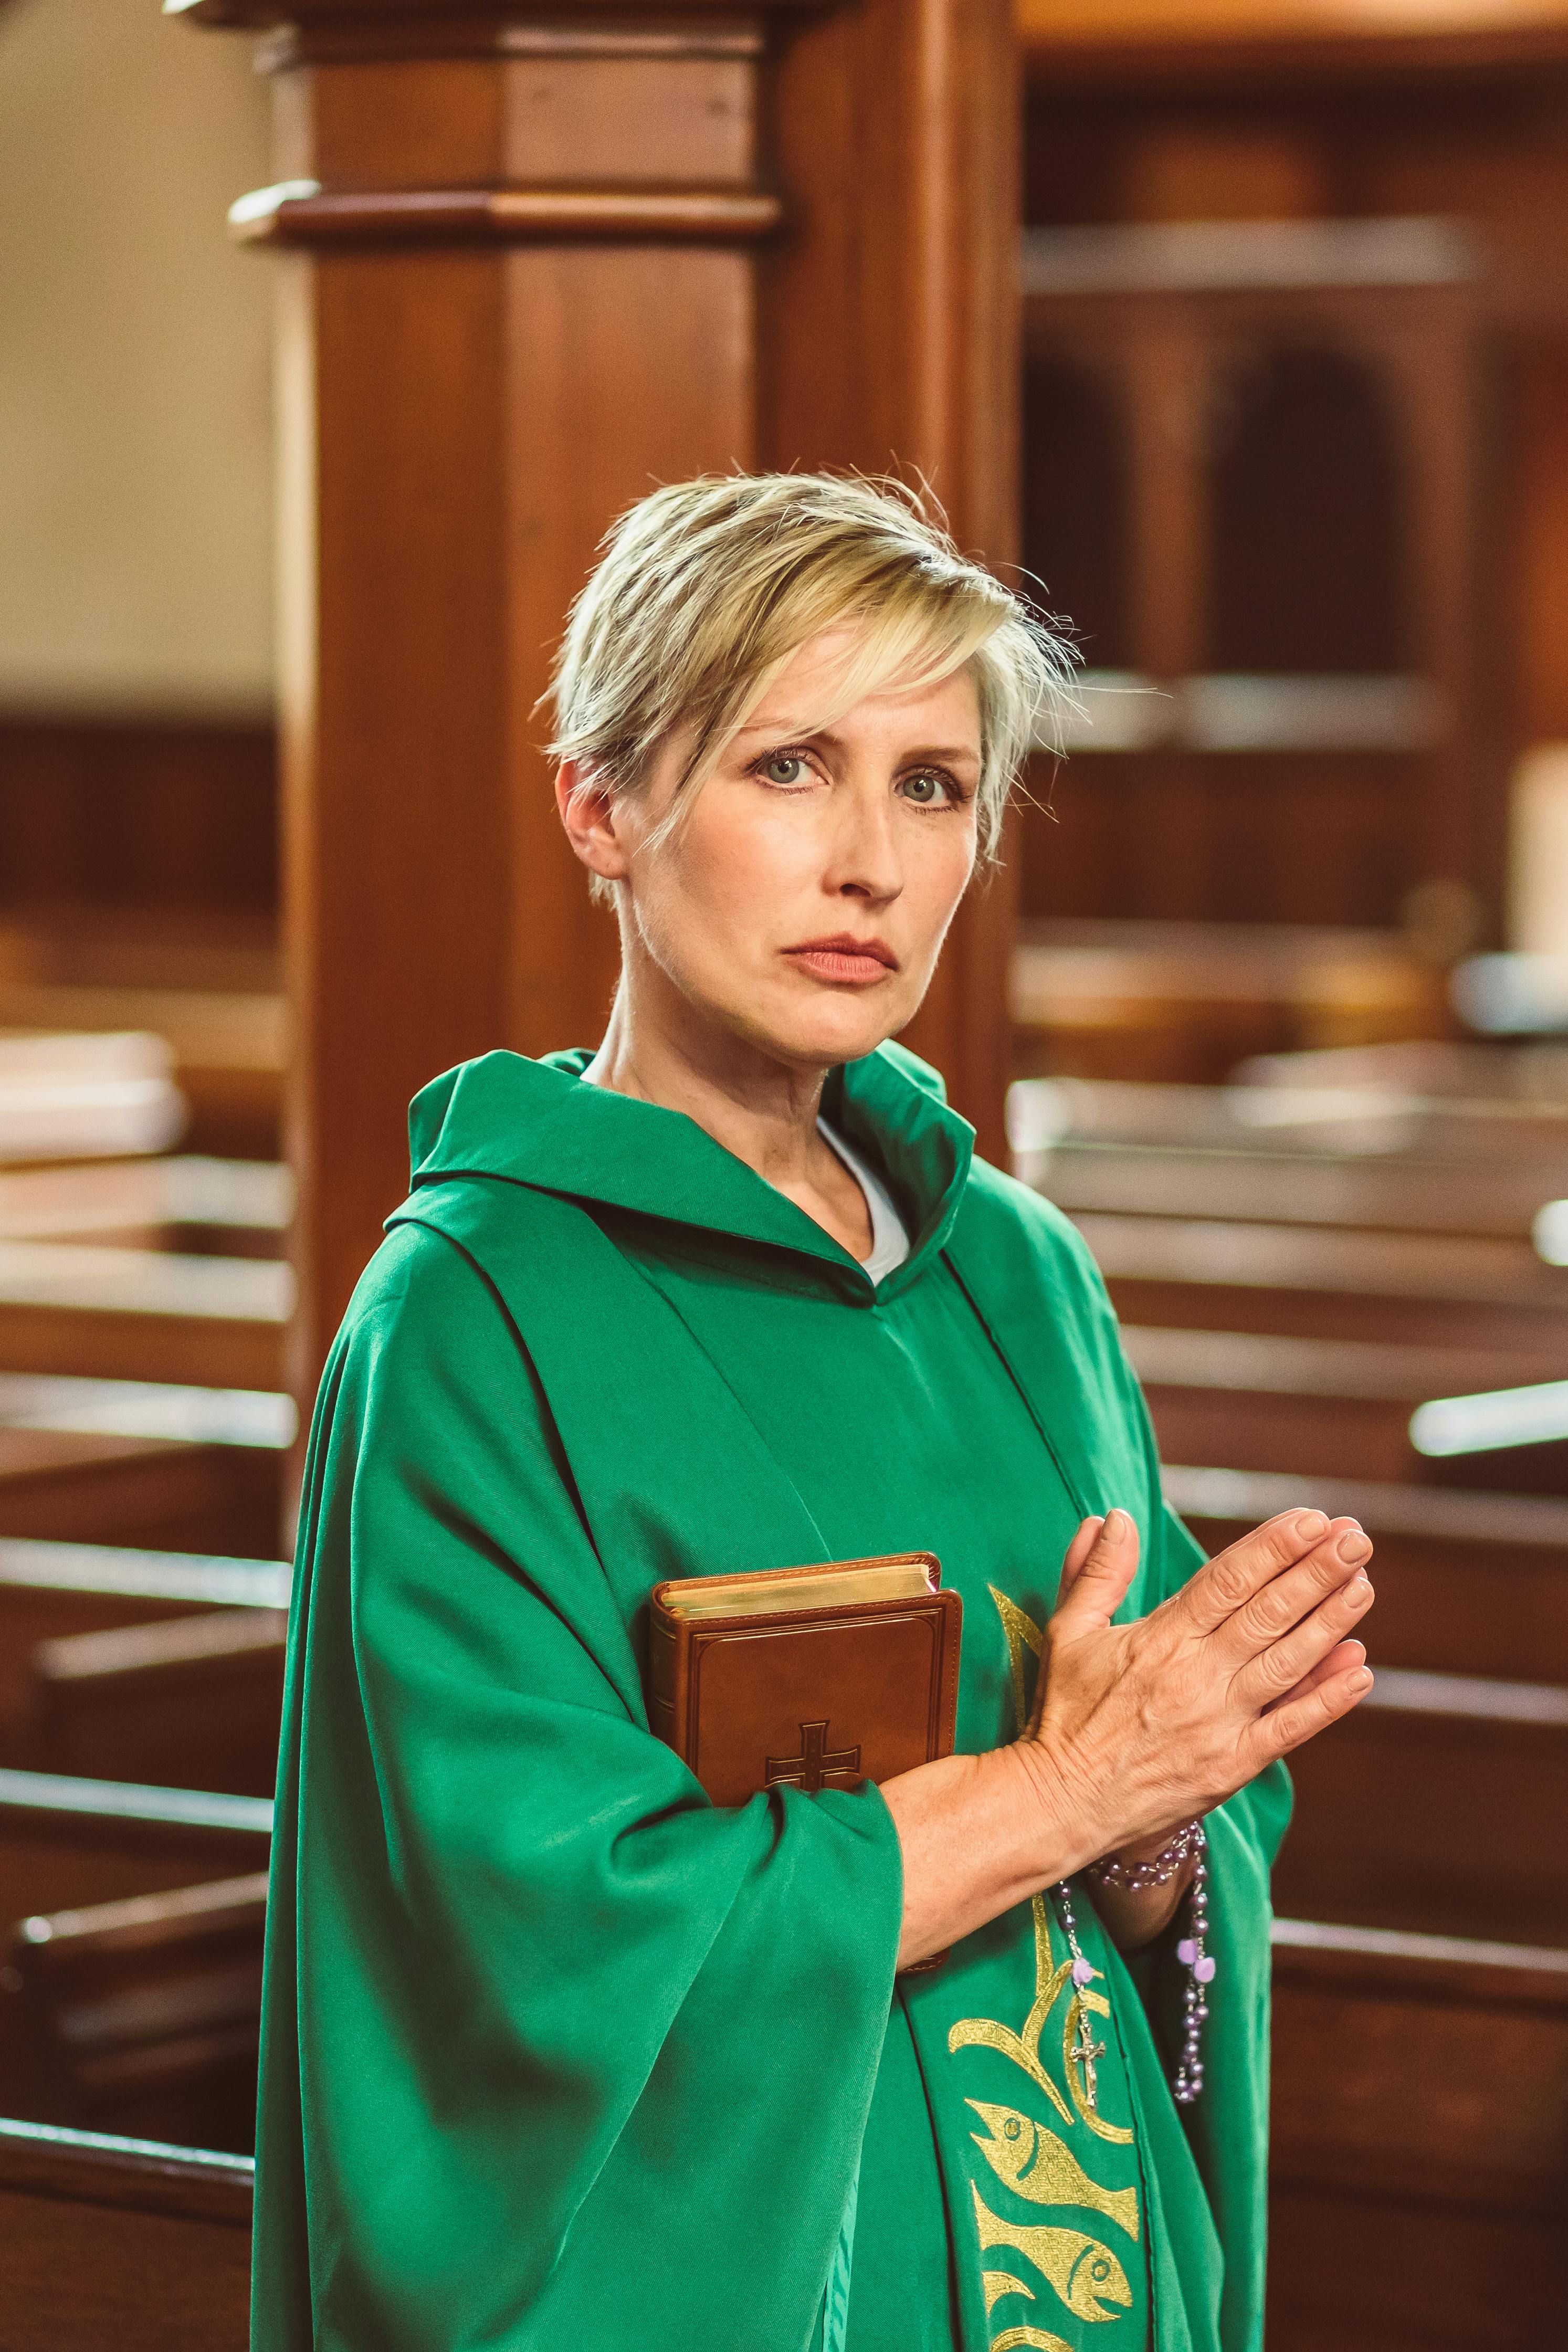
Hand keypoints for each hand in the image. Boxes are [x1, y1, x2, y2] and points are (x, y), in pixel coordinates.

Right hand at [1021, 1506, 1374, 1876]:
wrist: (1061, 1805)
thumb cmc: (1065, 1715)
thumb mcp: (1068, 1632)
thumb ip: (1096, 1572)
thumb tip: (1112, 1516)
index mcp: (1159, 1638)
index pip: (1228, 1579)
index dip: (1274, 1546)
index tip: (1311, 1520)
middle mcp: (1195, 1676)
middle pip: (1268, 1612)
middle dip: (1317, 1572)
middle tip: (1356, 1537)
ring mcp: (1218, 1724)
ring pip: (1288, 1663)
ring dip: (1331, 1622)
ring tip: (1364, 1585)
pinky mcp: (1231, 1767)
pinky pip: (1290, 1730)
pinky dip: (1328, 1701)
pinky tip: (1361, 1670)